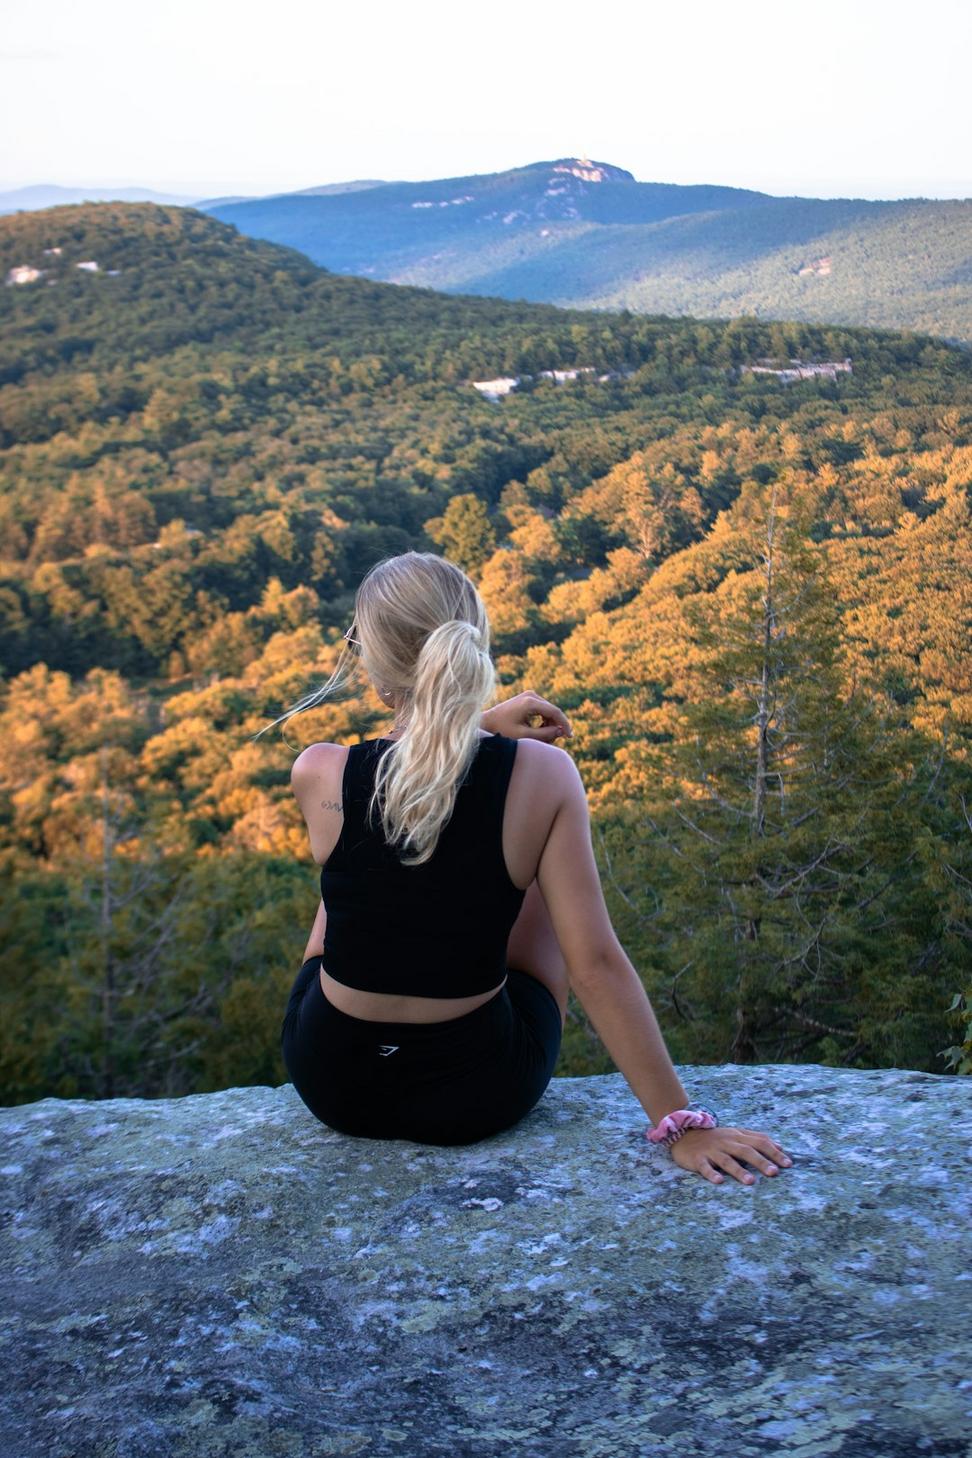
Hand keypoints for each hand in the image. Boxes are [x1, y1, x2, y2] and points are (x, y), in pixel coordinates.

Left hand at [482, 691, 572, 743]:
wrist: (486, 722)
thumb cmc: (502, 730)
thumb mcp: (524, 735)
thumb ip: (544, 734)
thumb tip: (561, 731)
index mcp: (530, 702)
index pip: (555, 712)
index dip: (564, 724)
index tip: (569, 737)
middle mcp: (531, 695)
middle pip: (553, 712)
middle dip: (555, 727)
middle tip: (550, 741)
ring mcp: (530, 696)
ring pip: (548, 712)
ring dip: (549, 726)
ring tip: (541, 738)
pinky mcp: (528, 700)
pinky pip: (542, 711)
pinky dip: (543, 722)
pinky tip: (537, 731)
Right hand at [667, 1125, 792, 1185]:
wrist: (683, 1133)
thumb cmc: (715, 1138)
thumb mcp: (736, 1134)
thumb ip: (757, 1139)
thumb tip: (780, 1146)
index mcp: (737, 1136)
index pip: (759, 1142)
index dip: (774, 1152)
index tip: (788, 1164)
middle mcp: (726, 1142)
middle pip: (746, 1151)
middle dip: (761, 1161)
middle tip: (774, 1173)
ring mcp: (711, 1151)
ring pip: (726, 1160)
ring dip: (739, 1170)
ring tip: (751, 1181)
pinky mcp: (697, 1159)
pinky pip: (705, 1167)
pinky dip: (711, 1173)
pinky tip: (719, 1181)